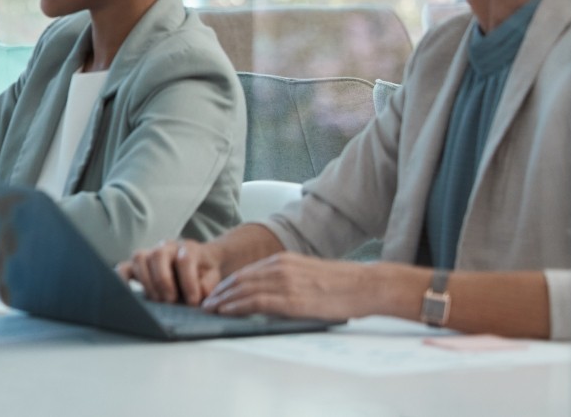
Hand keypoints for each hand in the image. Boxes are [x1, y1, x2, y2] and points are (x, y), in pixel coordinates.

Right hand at [121, 239, 224, 305]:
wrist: (198, 266)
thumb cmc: (204, 273)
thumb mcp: (213, 277)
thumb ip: (209, 284)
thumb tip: (199, 293)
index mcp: (188, 248)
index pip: (185, 259)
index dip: (189, 281)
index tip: (193, 301)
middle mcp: (166, 247)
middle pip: (158, 255)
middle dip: (163, 280)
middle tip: (170, 300)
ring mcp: (149, 254)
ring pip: (139, 258)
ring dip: (147, 282)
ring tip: (157, 300)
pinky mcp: (136, 265)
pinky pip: (123, 268)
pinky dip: (122, 280)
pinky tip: (127, 295)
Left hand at [202, 253, 402, 321]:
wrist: (366, 285)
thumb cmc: (342, 285)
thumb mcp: (307, 274)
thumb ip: (286, 279)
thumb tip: (269, 295)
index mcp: (283, 260)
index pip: (246, 272)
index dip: (227, 284)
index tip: (215, 293)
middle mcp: (280, 267)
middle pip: (240, 279)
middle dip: (219, 292)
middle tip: (204, 302)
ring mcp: (285, 282)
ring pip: (243, 289)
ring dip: (223, 299)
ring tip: (210, 308)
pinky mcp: (292, 299)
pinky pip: (256, 301)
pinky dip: (237, 305)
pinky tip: (226, 311)